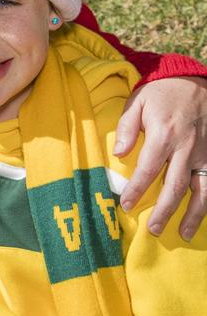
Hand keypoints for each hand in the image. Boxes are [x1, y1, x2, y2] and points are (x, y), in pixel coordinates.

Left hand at [116, 76, 206, 239]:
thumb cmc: (163, 92)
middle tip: (152, 229)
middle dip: (164, 210)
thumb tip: (118, 153)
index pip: (148, 169)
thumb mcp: (138, 102)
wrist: (196, 81)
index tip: (126, 205)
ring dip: (193, 214)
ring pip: (201, 190)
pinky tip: (201, 216)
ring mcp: (205, 152)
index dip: (137, 189)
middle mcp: (187, 148)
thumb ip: (126, 127)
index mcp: (164, 135)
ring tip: (182, 234)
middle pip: (175, 186)